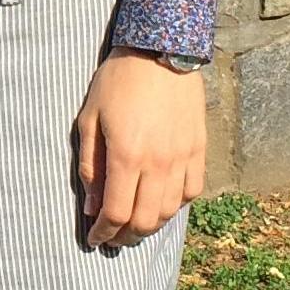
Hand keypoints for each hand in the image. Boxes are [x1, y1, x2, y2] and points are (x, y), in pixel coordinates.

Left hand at [74, 53, 206, 248]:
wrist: (160, 50)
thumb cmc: (118, 81)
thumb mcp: (90, 120)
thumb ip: (90, 166)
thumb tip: (92, 206)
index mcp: (126, 156)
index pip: (116, 213)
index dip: (103, 233)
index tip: (94, 239)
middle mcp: (158, 163)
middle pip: (146, 220)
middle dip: (126, 236)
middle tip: (113, 237)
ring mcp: (182, 157)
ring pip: (171, 210)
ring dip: (151, 224)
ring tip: (135, 223)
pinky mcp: (199, 148)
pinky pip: (193, 191)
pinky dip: (177, 204)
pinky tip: (162, 201)